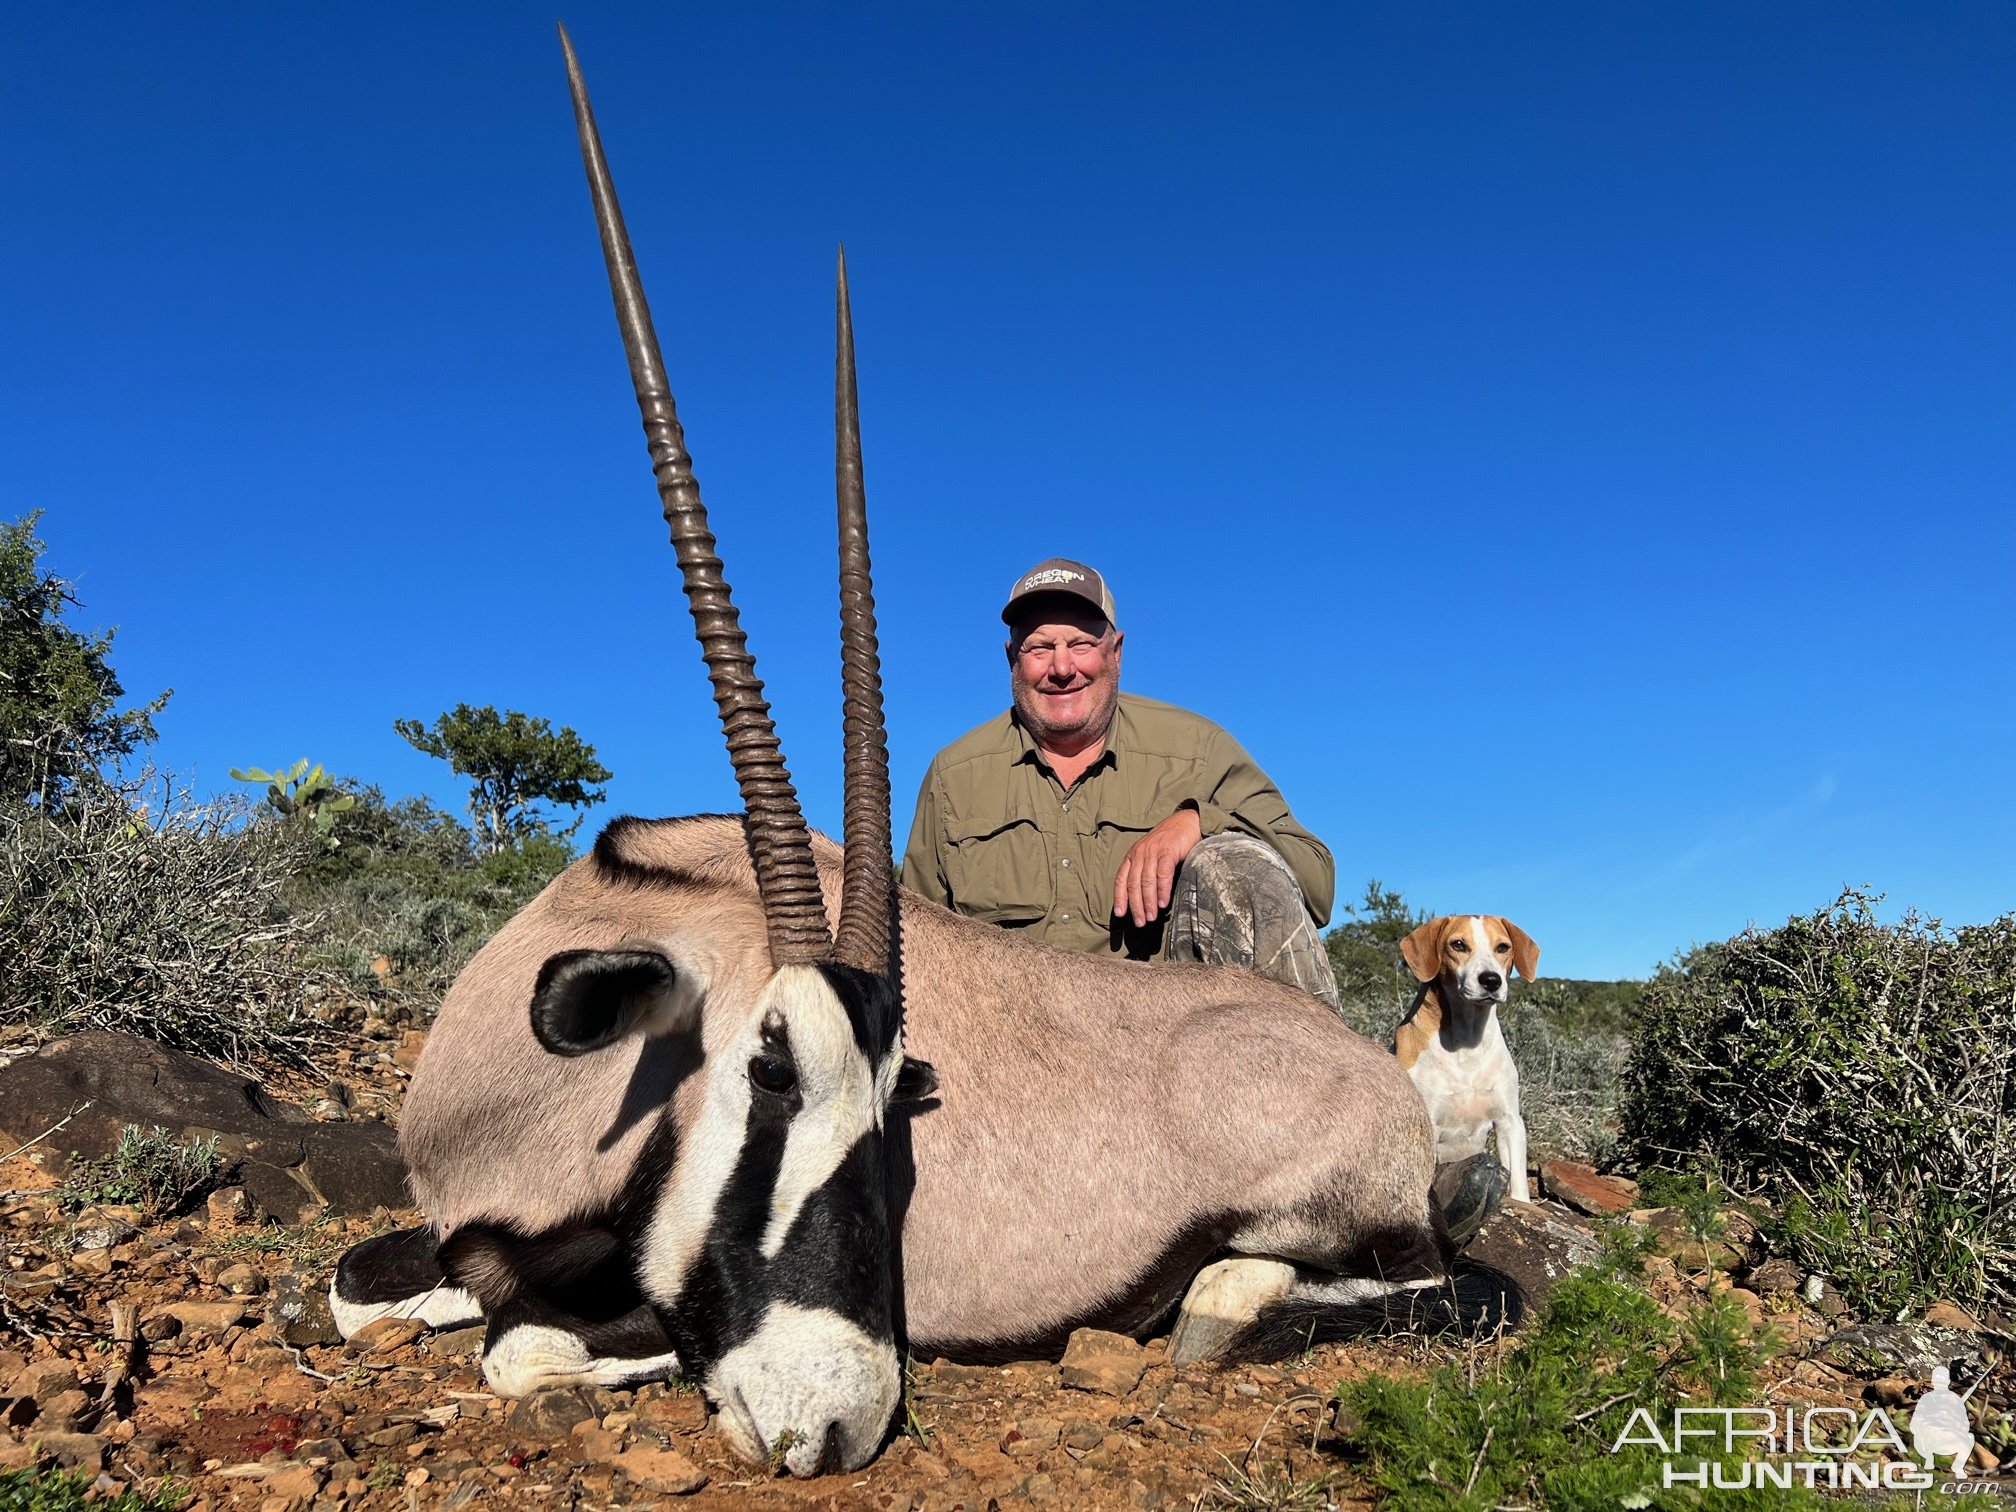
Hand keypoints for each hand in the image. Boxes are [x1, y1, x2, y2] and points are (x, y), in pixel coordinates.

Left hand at [1112, 807, 1202, 927]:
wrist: (1187, 821)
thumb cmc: (1170, 841)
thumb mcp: (1152, 854)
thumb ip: (1146, 871)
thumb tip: (1144, 897)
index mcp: (1133, 855)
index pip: (1121, 879)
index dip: (1119, 897)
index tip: (1120, 914)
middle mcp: (1139, 853)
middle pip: (1133, 884)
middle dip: (1135, 906)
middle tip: (1139, 922)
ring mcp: (1153, 852)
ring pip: (1146, 882)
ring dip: (1148, 902)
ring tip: (1151, 917)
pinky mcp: (1167, 851)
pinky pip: (1162, 875)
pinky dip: (1161, 891)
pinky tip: (1162, 903)